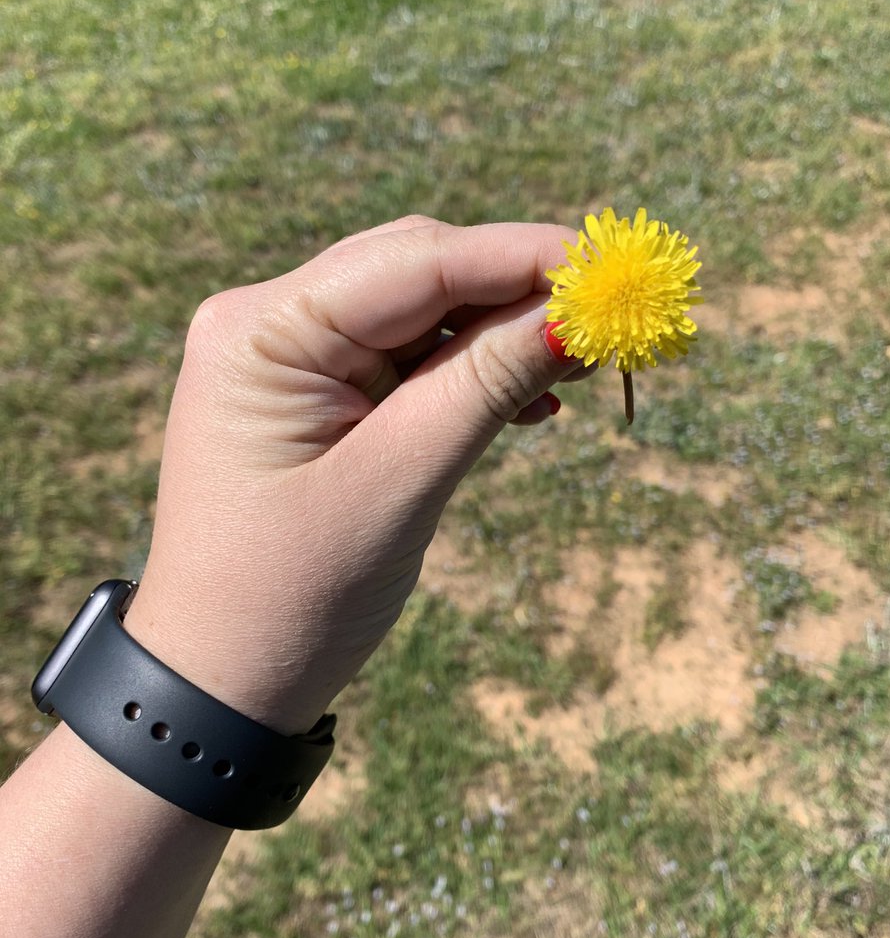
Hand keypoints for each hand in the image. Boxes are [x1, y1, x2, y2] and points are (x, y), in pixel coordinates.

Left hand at [124, 215, 587, 732]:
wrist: (225, 681)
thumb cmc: (293, 596)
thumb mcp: (398, 484)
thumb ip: (484, 386)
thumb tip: (575, 311)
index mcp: (262, 332)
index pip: (414, 260)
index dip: (522, 256)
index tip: (616, 266)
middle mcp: (270, 325)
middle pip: (419, 273)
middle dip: (518, 290)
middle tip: (611, 317)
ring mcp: (291, 359)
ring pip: (423, 314)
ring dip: (503, 333)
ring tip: (580, 361)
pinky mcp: (318, 397)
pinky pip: (410, 361)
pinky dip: (473, 373)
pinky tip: (531, 399)